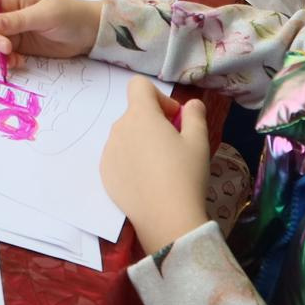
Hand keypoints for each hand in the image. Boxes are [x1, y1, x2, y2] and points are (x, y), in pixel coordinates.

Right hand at [0, 0, 99, 60]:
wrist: (86, 35)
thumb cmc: (69, 14)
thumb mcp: (46, 14)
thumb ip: (20, 20)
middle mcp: (5, 9)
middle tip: (5, 48)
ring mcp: (8, 28)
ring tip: (13, 59)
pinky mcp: (13, 45)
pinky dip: (2, 60)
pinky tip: (18, 62)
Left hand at [100, 82, 212, 254]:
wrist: (166, 218)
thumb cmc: (186, 174)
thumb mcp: (199, 141)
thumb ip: (195, 115)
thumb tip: (191, 104)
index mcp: (140, 115)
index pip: (139, 85)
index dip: (159, 96)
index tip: (173, 118)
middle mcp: (119, 129)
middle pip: (134, 113)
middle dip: (153, 122)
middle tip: (173, 146)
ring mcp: (108, 152)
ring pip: (126, 135)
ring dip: (141, 141)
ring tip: (160, 167)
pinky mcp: (104, 173)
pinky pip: (118, 156)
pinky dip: (130, 160)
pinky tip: (147, 181)